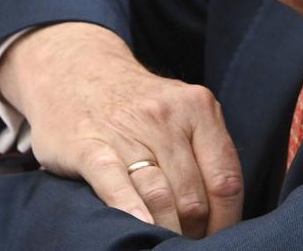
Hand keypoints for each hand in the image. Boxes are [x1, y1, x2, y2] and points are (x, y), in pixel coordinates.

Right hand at [0, 22, 243, 237]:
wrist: (75, 70)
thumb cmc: (138, 104)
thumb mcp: (181, 110)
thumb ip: (205, 149)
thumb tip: (227, 206)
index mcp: (199, 108)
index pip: (226, 178)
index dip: (227, 219)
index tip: (221, 237)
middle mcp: (166, 116)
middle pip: (193, 194)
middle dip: (195, 231)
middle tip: (189, 245)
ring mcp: (127, 130)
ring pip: (160, 195)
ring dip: (168, 230)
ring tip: (166, 246)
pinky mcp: (89, 144)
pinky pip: (115, 183)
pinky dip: (130, 209)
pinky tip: (140, 226)